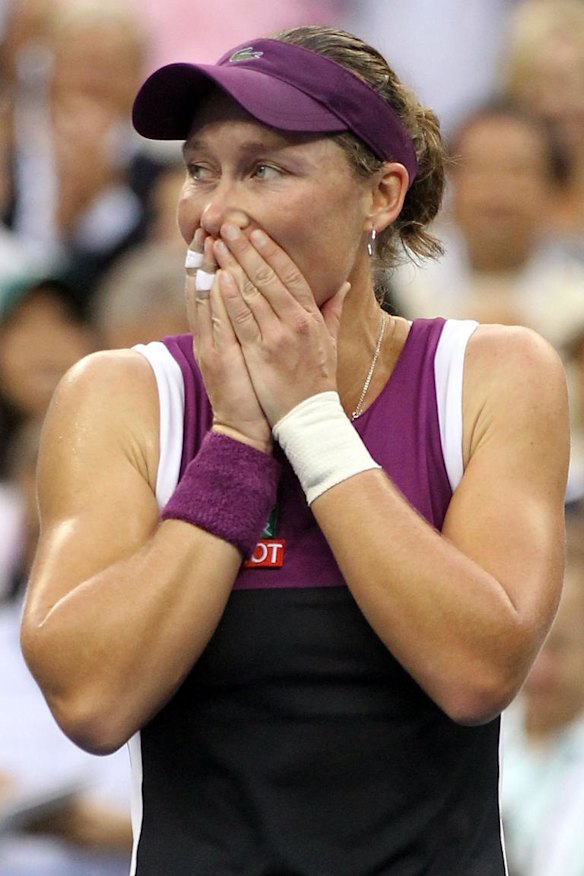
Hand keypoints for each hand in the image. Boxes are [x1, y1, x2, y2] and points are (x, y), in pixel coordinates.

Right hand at [185, 230, 271, 451]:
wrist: (246, 429)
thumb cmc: (255, 392)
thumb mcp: (253, 355)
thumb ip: (256, 328)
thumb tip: (265, 305)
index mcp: (220, 332)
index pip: (214, 288)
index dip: (214, 260)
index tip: (219, 232)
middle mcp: (211, 335)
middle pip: (203, 287)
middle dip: (206, 254)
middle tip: (208, 223)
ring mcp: (211, 346)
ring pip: (203, 299)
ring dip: (203, 268)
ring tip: (205, 238)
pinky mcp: (217, 359)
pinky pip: (212, 324)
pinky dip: (211, 300)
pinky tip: (212, 277)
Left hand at [212, 224, 349, 424]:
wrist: (308, 417)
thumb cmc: (317, 381)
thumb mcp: (330, 342)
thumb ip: (333, 312)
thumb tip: (343, 286)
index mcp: (312, 316)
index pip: (290, 274)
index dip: (271, 250)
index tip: (254, 231)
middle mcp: (296, 321)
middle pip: (268, 276)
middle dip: (247, 248)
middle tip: (229, 225)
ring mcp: (278, 336)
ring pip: (252, 291)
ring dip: (233, 264)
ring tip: (217, 243)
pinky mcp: (260, 353)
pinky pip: (242, 318)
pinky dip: (229, 296)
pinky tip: (218, 277)